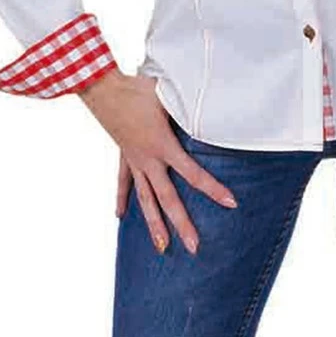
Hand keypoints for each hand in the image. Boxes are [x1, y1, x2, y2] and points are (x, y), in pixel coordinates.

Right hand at [77, 69, 238, 254]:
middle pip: (168, 199)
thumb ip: (188, 106)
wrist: (103, 88)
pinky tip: (121, 216)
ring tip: (162, 248)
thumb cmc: (139, 88)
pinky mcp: (124, 155)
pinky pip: (124, 182)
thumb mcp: (169, 94)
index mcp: (163, 145)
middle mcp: (148, 160)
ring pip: (145, 200)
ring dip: (154, 224)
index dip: (213, 189)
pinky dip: (123, 198)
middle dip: (182, 224)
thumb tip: (211, 106)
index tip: (231, 203)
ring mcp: (134, 160)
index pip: (193, 173)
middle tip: (195, 248)